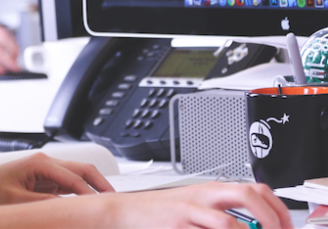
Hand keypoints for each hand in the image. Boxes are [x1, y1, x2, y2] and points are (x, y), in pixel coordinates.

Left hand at [0, 152, 112, 205]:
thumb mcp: (16, 203)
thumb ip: (45, 205)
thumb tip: (70, 209)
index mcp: (40, 164)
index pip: (76, 180)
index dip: (93, 196)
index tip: (106, 210)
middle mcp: (45, 164)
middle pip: (82, 170)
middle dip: (102, 185)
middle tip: (118, 203)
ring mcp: (44, 171)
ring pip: (77, 177)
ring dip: (93, 189)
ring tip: (108, 205)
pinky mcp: (42, 181)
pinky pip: (67, 186)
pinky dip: (80, 195)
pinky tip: (87, 207)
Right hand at [107, 182, 292, 228]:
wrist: (125, 212)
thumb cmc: (161, 211)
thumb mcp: (193, 204)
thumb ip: (222, 211)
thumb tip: (255, 226)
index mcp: (211, 189)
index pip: (255, 189)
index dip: (278, 208)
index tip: (287, 228)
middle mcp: (203, 196)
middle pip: (247, 195)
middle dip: (270, 219)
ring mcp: (190, 211)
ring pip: (229, 222)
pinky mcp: (177, 226)